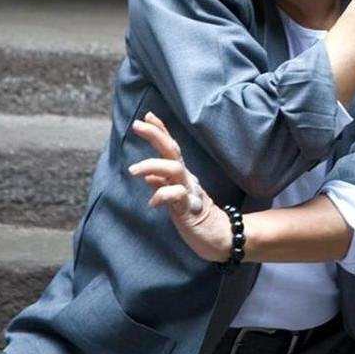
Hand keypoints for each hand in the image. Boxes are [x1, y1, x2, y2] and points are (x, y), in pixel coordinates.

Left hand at [128, 111, 231, 262]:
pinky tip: (152, 203)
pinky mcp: (191, 210)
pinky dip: (162, 195)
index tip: (147, 116)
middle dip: (155, 135)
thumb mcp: (178, 200)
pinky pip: (177, 197)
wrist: (221, 237)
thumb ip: (164, 186)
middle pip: (172, 151)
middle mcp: (186, 179)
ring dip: (153, 166)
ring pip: (174, 170)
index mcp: (182, 176)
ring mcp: (190, 192)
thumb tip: (148, 177)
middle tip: (137, 125)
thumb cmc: (197, 217)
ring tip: (133, 170)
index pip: (171, 148)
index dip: (160, 131)